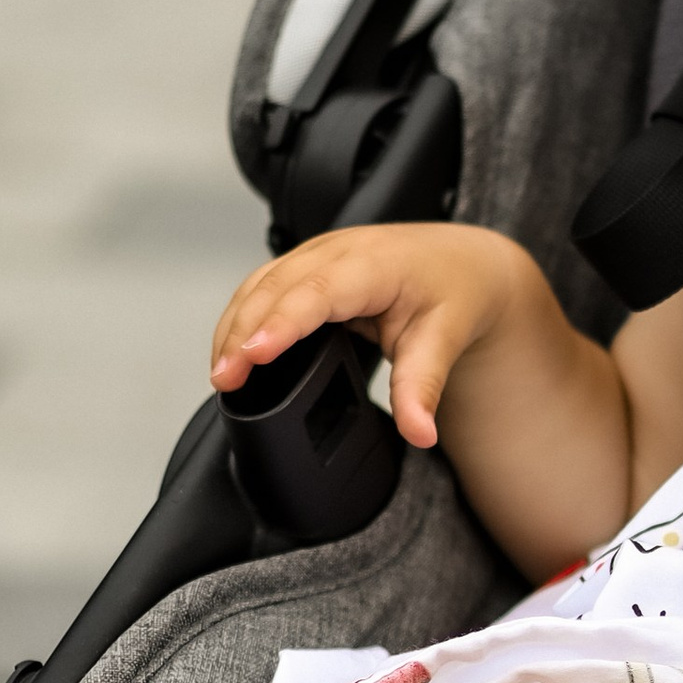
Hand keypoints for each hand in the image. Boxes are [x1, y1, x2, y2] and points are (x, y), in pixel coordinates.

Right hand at [212, 226, 534, 453]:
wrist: (461, 262)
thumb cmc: (453, 290)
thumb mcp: (446, 339)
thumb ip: (424, 387)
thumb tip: (418, 432)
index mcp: (374, 263)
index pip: (317, 292)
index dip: (281, 323)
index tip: (253, 354)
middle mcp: (338, 251)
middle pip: (275, 287)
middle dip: (242, 332)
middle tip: (224, 381)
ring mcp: (317, 254)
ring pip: (260, 284)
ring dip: (234, 326)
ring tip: (221, 375)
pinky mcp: (305, 267)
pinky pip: (262, 286)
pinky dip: (241, 318)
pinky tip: (231, 351)